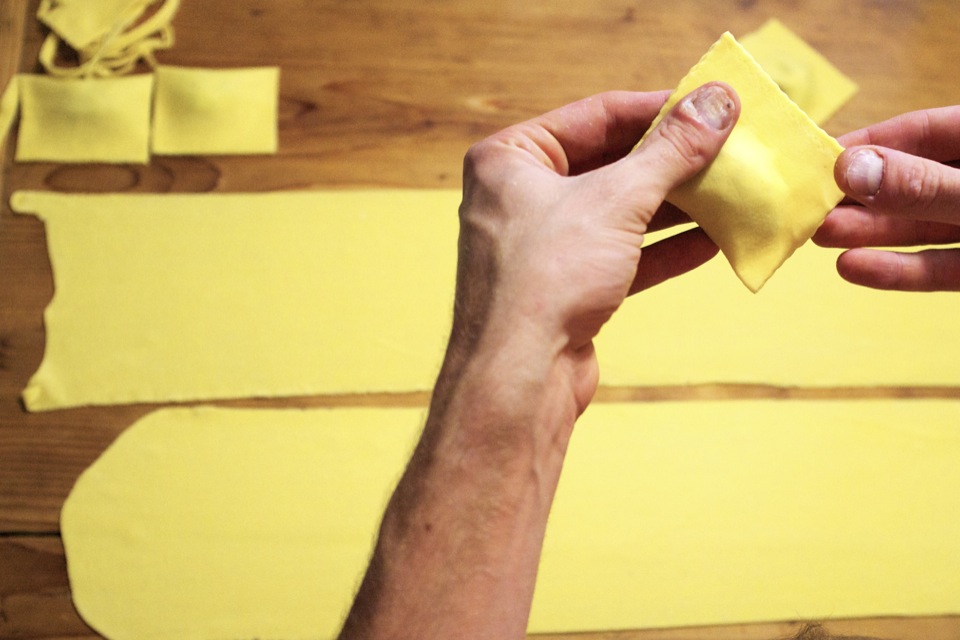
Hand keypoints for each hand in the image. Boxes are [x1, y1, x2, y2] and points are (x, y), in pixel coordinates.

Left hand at [451, 82, 737, 411]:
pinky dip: (663, 249)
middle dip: (671, 160)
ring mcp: (542, 245)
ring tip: (730, 190)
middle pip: (609, 163)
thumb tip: (717, 102)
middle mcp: (519, 196)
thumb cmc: (548, 277)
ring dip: (675, 205)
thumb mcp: (617, 200)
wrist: (520, 379)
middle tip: (729, 147)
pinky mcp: (564, 287)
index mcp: (509, 158)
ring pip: (618, 212)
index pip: (595, 115)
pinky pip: (621, 255)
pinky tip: (712, 241)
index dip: (658, 108)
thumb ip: (671, 151)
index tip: (713, 103)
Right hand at [813, 106, 959, 289]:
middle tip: (809, 205)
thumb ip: (922, 186)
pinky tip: (853, 267)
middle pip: (911, 182)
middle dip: (859, 195)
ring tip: (820, 236)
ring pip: (920, 227)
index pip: (924, 132)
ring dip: (868, 232)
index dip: (871, 144)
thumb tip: (850, 169)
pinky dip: (898, 270)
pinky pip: (937, 267)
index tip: (818, 158)